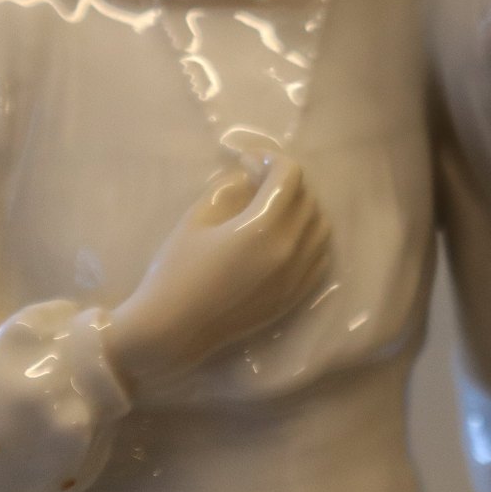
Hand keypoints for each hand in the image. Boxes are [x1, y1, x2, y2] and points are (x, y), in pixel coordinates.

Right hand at [106, 153, 330, 392]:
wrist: (171, 332)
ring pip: (320, 226)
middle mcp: (289, 251)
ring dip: (301, 208)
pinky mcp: (296, 296)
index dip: (270, 159)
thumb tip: (252, 177)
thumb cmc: (176, 271)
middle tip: (256, 181)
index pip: (289, 176)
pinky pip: (319, 255)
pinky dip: (309, 237)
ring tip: (273, 208)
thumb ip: (230, 188)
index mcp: (262, 228)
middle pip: (307, 198)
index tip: (248, 162)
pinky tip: (284, 235)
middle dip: (284, 181)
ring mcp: (296, 277)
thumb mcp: (198, 218)